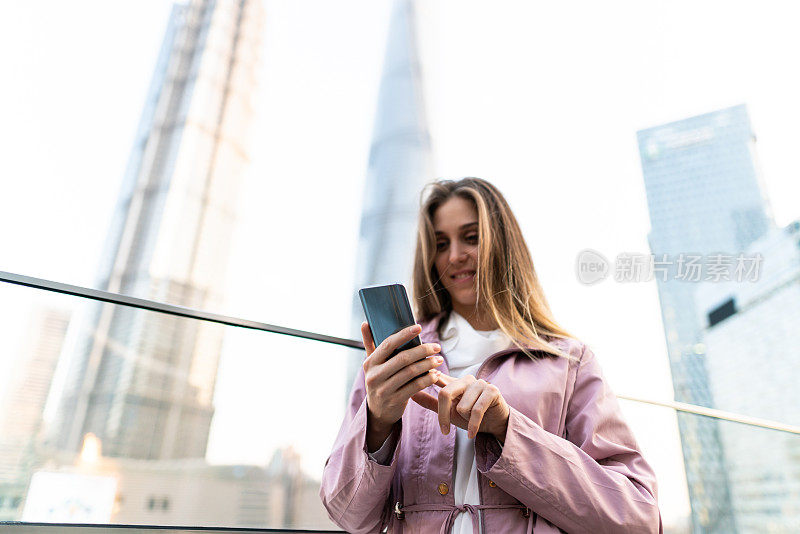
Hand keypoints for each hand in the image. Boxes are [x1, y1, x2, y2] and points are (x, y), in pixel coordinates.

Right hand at [361, 322, 444, 447]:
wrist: (377, 412)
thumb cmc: (379, 381)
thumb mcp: (372, 364)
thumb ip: (369, 343)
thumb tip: (365, 323)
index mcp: (370, 363)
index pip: (388, 344)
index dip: (404, 334)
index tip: (419, 327)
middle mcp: (374, 375)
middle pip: (403, 358)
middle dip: (423, 350)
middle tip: (436, 347)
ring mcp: (384, 389)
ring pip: (411, 372)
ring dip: (428, 364)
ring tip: (439, 360)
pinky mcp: (395, 401)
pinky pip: (415, 387)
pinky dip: (427, 379)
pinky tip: (435, 374)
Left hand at [414, 373, 509, 442]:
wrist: (496, 424)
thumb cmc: (471, 417)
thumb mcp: (449, 412)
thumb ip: (431, 403)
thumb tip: (411, 394)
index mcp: (454, 382)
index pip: (437, 378)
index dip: (426, 380)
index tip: (414, 382)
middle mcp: (466, 379)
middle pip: (446, 393)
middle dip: (443, 415)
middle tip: (444, 430)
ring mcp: (480, 383)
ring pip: (462, 406)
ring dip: (465, 420)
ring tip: (471, 421)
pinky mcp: (492, 391)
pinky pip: (476, 410)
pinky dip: (473, 425)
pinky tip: (471, 432)